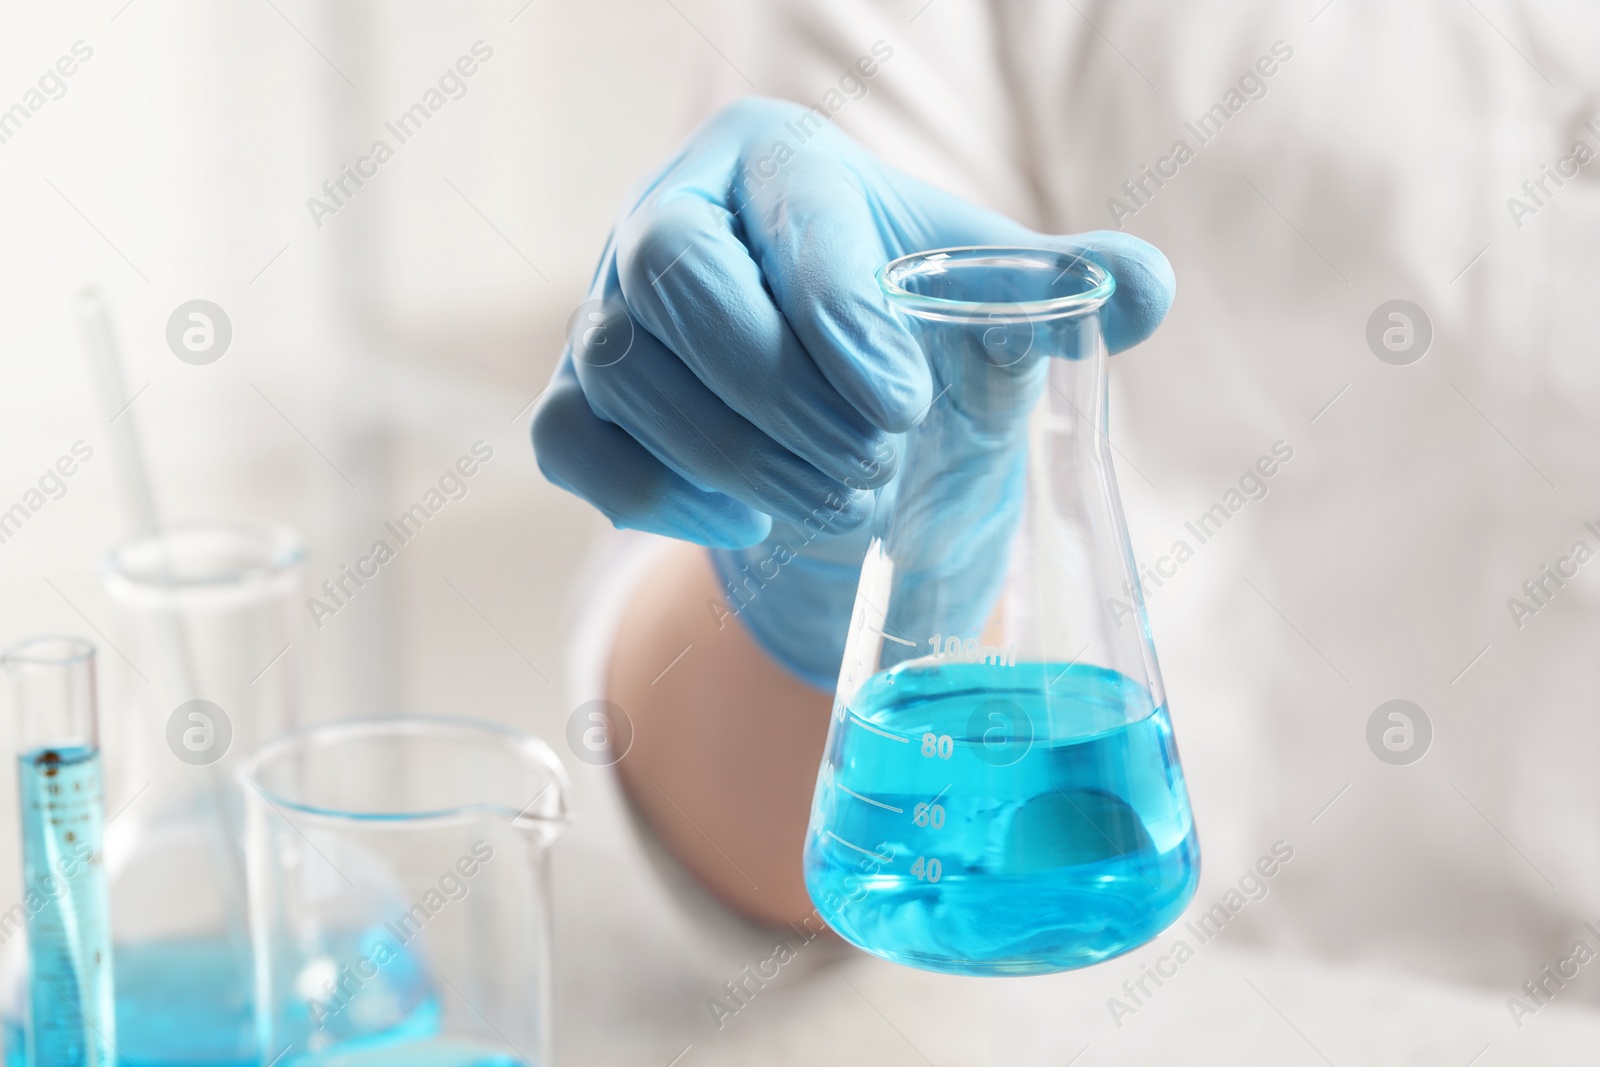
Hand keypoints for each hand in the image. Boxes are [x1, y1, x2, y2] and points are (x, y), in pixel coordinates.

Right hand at [533, 97, 1173, 686]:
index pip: (782, 212)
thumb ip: (1060, 292)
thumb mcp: (987, 307)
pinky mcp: (575, 399)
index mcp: (772, 161)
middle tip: (874, 462)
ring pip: (618, 368)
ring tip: (839, 501)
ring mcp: (605, 310)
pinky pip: (570, 444)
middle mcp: (669, 216)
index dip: (836, 310)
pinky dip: (655, 496)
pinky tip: (750, 519)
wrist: (827, 407)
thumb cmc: (907, 335)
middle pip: (670, 274)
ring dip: (732, 454)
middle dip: (776, 387)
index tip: (903, 402)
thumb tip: (1143, 291)